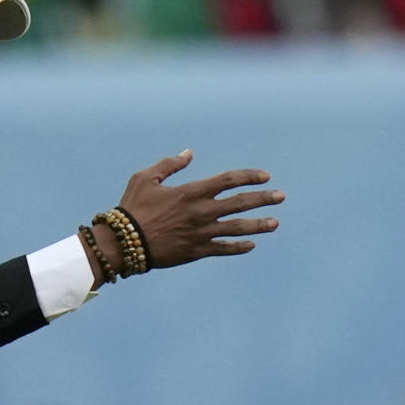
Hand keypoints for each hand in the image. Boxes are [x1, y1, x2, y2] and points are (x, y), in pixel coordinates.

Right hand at [118, 149, 283, 268]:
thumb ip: (169, 165)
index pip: (228, 180)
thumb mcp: (145, 178)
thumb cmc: (132, 207)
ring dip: (259, 224)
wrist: (123, 243)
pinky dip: (239, 247)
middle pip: (240, 203)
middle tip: (280, 196)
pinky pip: (224, 248)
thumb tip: (189, 153)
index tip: (265, 176)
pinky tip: (251, 244)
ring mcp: (201, 233)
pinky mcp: (196, 251)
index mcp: (191, 192)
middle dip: (263, 198)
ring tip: (275, 222)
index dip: (248, 176)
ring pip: (238, 227)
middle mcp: (201, 212)